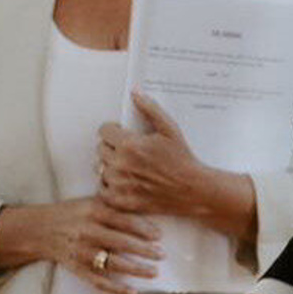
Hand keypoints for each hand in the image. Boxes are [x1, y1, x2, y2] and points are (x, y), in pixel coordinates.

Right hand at [0, 197, 161, 293]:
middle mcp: (87, 231)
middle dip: (145, 250)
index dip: (144, 228)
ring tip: (154, 272)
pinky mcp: (77, 269)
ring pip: (112, 263)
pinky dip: (116, 289)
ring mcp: (82, 252)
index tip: (160, 236)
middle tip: (162, 255)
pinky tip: (133, 292)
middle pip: (121, 242)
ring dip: (135, 269)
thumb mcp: (90, 202)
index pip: (124, 220)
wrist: (40, 230)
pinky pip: (98, 282)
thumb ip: (114, 204)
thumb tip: (144, 206)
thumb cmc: (71, 213)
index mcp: (93, 212)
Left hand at [98, 94, 212, 217]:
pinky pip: (102, 190)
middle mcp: (120, 164)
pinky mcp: (122, 200)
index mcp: (129, 145)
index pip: (103, 131)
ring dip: (110, 166)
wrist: (192, 189)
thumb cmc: (182, 159)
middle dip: (112, 147)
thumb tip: (135, 93)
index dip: (114, 131)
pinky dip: (109, 186)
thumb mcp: (169, 129)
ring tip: (127, 166)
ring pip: (100, 169)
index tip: (122, 134)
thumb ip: (149, 109)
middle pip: (100, 149)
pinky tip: (123, 182)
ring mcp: (120, 184)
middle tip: (128, 151)